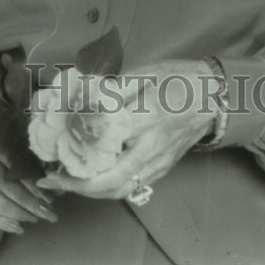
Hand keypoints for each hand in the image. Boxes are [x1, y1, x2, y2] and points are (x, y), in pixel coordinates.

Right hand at [0, 100, 57, 232]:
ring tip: (31, 220)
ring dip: (8, 211)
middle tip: (45, 213)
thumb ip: (34, 150)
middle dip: (21, 199)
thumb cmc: (4, 124)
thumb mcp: (21, 126)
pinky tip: (13, 225)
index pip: (9, 155)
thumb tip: (52, 181)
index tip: (48, 194)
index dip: (28, 177)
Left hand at [37, 60, 217, 200]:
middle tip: (50, 179)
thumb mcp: (144, 72)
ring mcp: (159, 162)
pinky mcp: (163, 169)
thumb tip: (80, 100)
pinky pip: (132, 185)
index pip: (106, 139)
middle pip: (111, 179)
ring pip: (120, 189)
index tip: (54, 147)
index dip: (77, 147)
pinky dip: (107, 187)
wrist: (214, 96)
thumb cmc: (177, 78)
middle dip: (77, 185)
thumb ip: (112, 89)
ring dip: (89, 191)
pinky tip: (91, 179)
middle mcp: (152, 146)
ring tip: (65, 182)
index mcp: (146, 116)